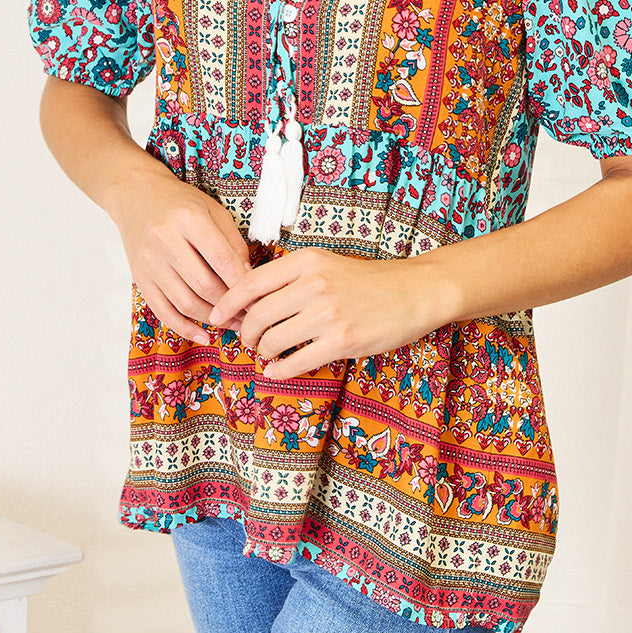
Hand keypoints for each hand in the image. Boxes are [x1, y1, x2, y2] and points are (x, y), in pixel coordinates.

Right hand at [109, 163, 250, 344]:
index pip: (222, 260)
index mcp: (188, 219)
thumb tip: (249, 278)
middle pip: (204, 285)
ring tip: (232, 324)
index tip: (259, 297)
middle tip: (249, 315)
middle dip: (230, 306)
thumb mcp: (212, 211)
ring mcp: (149, 261)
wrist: (135, 195)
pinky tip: (203, 335)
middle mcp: (165, 240)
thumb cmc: (179, 202)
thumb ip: (232, 242)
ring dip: (212, 320)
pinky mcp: (140, 277)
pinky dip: (184, 328)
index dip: (243, 284)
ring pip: (185, 302)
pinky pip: (163, 311)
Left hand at [208, 247, 443, 379]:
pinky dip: (278, 370)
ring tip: (266, 354)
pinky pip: (294, 362)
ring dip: (261, 352)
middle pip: (256, 316)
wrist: (415, 292)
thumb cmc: (367, 281)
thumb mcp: (326, 264)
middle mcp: (314, 285)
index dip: (227, 303)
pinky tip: (277, 370)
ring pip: (272, 341)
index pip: (250, 282)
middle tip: (248, 341)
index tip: (216, 316)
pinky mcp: (342, 342)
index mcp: (306, 261)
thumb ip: (290, 278)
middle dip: (245, 334)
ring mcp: (328, 315)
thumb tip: (248, 301)